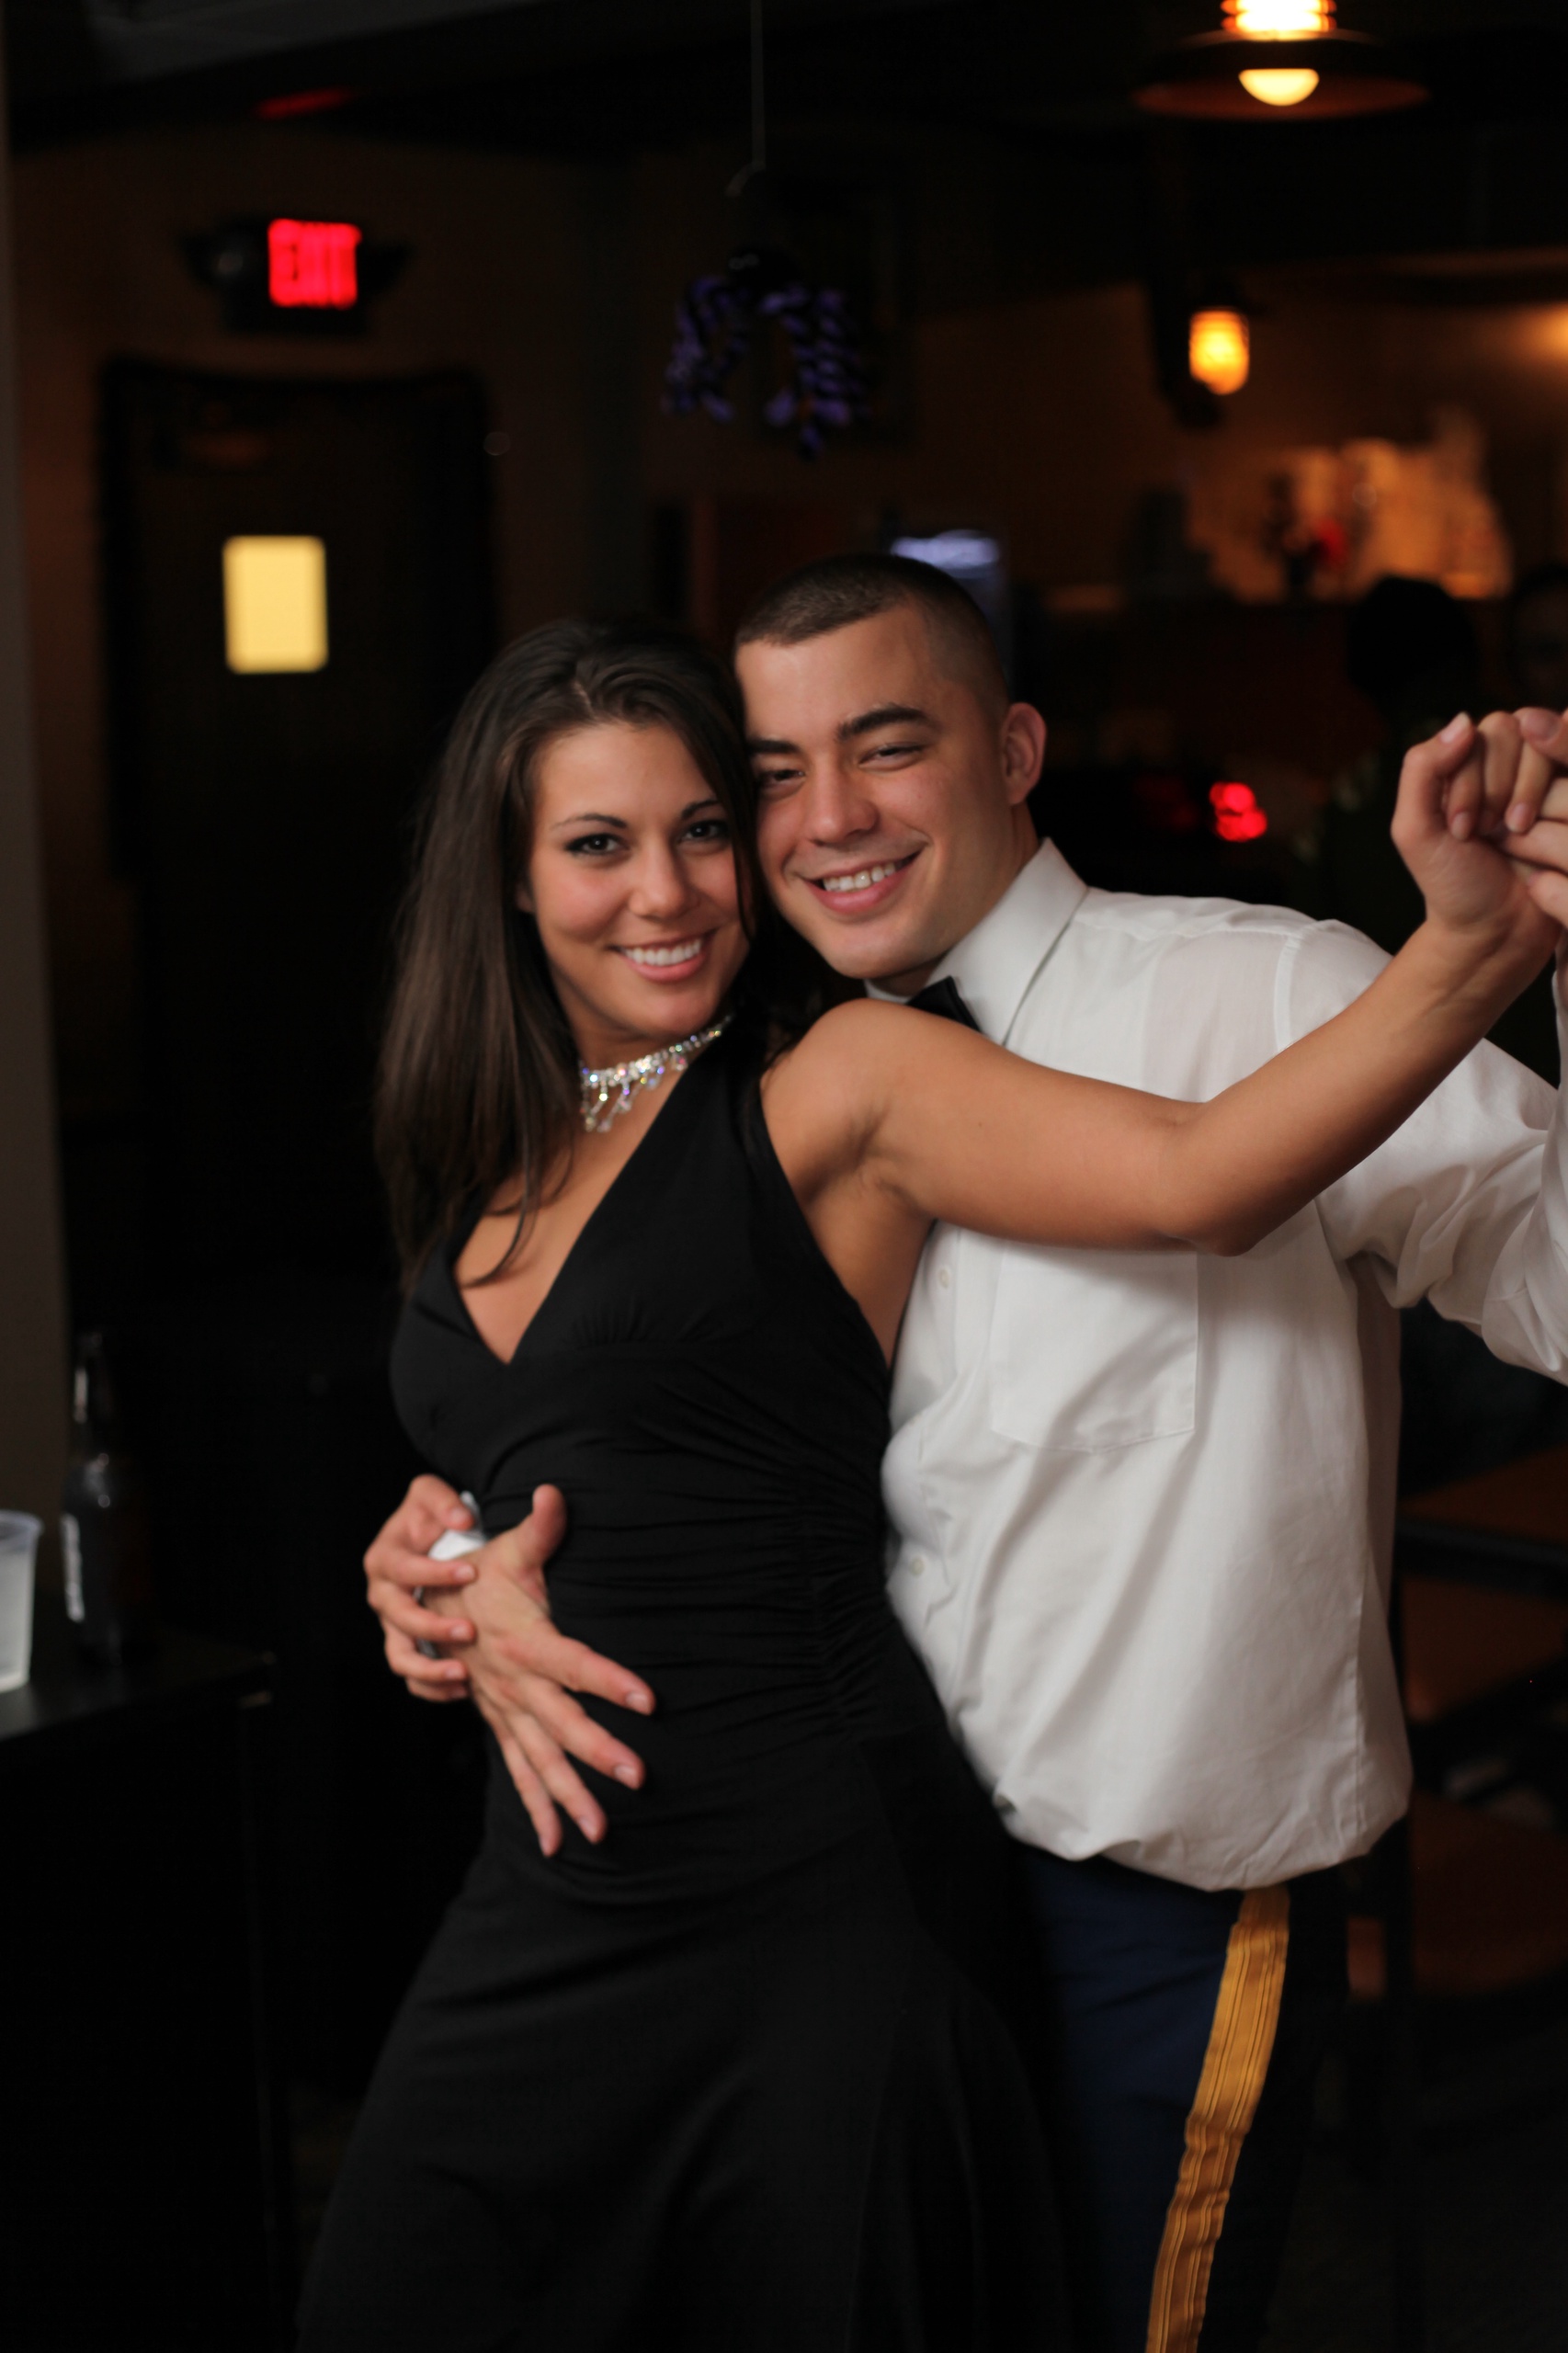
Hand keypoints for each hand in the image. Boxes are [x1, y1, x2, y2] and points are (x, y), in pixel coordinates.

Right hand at [365, 1473, 480, 1702]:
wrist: (431, 1539)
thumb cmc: (432, 1516)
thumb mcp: (432, 1496)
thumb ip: (445, 1502)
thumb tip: (462, 1519)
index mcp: (385, 1559)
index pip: (405, 1570)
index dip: (435, 1573)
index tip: (471, 1572)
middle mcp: (383, 1596)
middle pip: (399, 1618)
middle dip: (433, 1626)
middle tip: (469, 1630)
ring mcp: (392, 1625)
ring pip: (399, 1656)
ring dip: (429, 1669)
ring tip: (462, 1673)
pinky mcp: (406, 1646)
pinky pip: (412, 1677)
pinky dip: (432, 1687)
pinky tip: (462, 1688)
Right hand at [427, 1486, 654, 1857]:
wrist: (428, 1604)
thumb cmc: (479, 1573)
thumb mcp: (508, 1548)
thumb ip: (540, 1527)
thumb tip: (554, 1492)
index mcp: (526, 1643)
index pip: (576, 1662)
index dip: (611, 1679)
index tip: (649, 1699)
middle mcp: (515, 1685)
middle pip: (564, 1723)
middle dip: (600, 1753)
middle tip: (638, 1778)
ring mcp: (506, 1711)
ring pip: (541, 1761)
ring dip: (571, 1797)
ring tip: (602, 1832)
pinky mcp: (501, 1724)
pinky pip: (520, 1773)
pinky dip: (538, 1809)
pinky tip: (559, 1844)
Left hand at [1392, 712, 1563, 973]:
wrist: (1497, 932)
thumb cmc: (1452, 884)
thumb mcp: (1416, 831)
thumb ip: (1421, 771)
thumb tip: (1465, 720)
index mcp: (1469, 760)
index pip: (1483, 732)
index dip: (1472, 780)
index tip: (1462, 831)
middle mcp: (1511, 762)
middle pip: (1520, 731)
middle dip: (1499, 787)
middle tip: (1488, 834)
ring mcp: (1549, 779)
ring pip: (1553, 750)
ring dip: (1532, 796)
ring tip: (1516, 837)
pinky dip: (1557, 804)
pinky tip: (1536, 835)